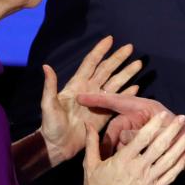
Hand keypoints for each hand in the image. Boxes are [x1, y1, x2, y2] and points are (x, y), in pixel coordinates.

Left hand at [40, 36, 141, 166]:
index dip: (100, 51)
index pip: (91, 63)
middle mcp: (90, 89)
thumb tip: (46, 66)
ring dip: (127, 73)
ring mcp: (98, 101)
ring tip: (138, 64)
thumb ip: (50, 86)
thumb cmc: (51, 125)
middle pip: (107, 70)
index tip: (110, 39)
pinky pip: (118, 101)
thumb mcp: (48, 104)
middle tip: (130, 47)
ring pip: (116, 83)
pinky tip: (137, 88)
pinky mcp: (104, 114)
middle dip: (118, 58)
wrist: (58, 146)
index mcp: (77, 85)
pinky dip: (127, 94)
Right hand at [78, 93, 184, 176]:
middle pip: (160, 146)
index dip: (154, 124)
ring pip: (169, 160)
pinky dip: (179, 165)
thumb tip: (87, 124)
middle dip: (172, 130)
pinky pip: (170, 176)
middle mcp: (139, 168)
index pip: (142, 138)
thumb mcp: (91, 164)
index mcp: (124, 159)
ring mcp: (148, 181)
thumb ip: (92, 142)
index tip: (163, 114)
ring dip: (181, 146)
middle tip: (182, 118)